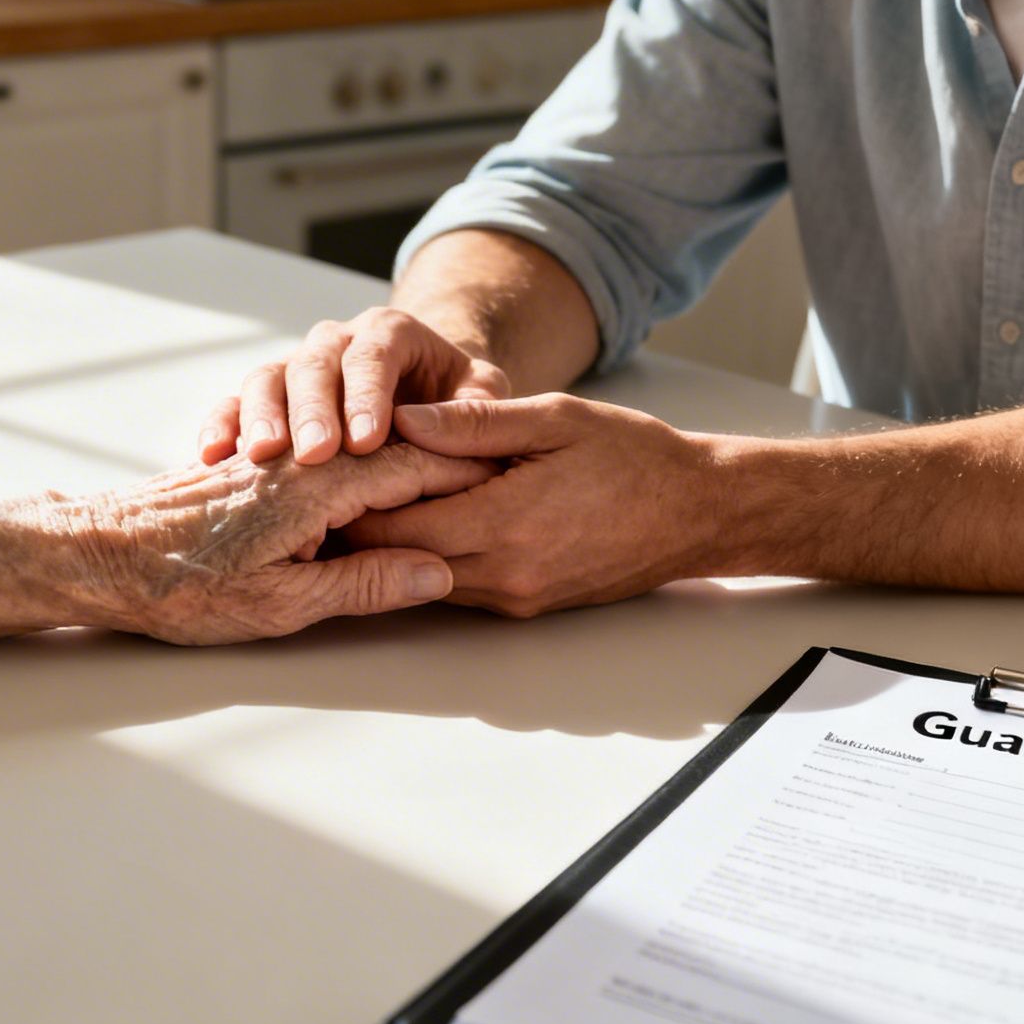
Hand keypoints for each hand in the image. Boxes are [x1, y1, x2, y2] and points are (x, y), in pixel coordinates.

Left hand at [0, 444, 496, 666]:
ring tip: (467, 468)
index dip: (469, 471)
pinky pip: (332, 460)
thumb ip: (362, 585)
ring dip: (413, 458)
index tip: (519, 475)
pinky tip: (385, 478)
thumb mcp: (278, 604)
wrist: (91, 556)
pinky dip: (368, 464)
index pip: (416, 467)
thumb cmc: (176, 587)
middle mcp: (305, 463)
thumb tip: (434, 573)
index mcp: (320, 490)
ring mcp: (281, 464)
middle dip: (452, 459)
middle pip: (397, 452)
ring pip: (365, 452)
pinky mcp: (259, 473)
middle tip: (511, 465)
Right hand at [198, 306, 510, 466]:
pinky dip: (221, 426)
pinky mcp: (266, 396)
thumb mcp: (480, 398)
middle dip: (313, 409)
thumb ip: (476, 412)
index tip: (366, 443)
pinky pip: (234, 403)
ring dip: (262, 415)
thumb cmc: (454, 403)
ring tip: (261, 456)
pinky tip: (213, 457)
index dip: (367, 395)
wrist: (419, 395)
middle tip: (314, 454)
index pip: (375, 353)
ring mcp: (296, 366)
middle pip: (315, 363)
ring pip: (268, 377)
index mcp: (391, 332)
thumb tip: (456, 433)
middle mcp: (337, 340)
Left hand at [341, 395, 716, 617]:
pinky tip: (422, 519)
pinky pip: (458, 586)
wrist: (700, 514)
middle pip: (397, 559)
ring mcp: (515, 598)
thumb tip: (400, 416)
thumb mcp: (556, 419)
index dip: (351, 497)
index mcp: (505, 523)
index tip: (325, 466)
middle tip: (324, 487)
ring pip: (423, 578)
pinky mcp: (526, 606)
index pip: (395, 524)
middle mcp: (504, 574)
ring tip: (359, 502)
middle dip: (358, 526)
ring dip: (394, 544)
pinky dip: (432, 556)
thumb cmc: (635, 457)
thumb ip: (473, 423)